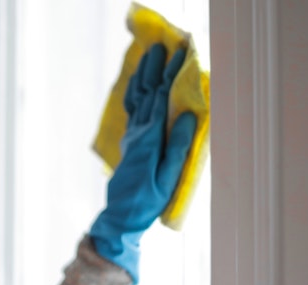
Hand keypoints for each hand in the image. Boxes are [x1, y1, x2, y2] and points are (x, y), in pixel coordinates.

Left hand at [89, 43, 196, 283]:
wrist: (121, 216)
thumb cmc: (148, 201)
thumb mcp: (168, 177)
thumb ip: (177, 146)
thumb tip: (186, 115)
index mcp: (149, 139)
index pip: (161, 99)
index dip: (171, 75)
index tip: (181, 54)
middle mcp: (138, 134)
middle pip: (147, 94)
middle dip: (155, 69)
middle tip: (163, 46)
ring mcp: (132, 138)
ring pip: (136, 100)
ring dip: (143, 77)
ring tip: (148, 57)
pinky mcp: (130, 144)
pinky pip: (132, 111)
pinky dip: (136, 93)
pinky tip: (138, 86)